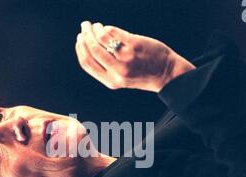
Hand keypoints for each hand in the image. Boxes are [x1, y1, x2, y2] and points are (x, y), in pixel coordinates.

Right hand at [75, 21, 195, 92]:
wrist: (166, 74)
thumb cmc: (142, 73)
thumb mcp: (121, 78)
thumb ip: (106, 67)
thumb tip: (89, 45)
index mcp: (111, 81)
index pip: (87, 64)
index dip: (80, 49)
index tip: (79, 40)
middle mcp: (117, 71)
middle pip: (92, 50)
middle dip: (85, 36)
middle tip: (84, 27)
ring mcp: (126, 58)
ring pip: (102, 39)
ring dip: (95, 29)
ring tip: (94, 25)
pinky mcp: (134, 45)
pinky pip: (114, 33)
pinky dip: (107, 28)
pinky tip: (106, 27)